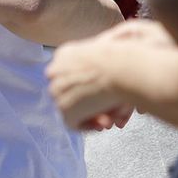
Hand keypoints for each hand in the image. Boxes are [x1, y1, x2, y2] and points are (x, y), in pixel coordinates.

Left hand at [48, 19, 172, 129]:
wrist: (120, 66)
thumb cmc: (123, 57)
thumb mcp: (106, 50)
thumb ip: (98, 64)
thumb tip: (96, 80)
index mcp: (64, 54)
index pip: (69, 76)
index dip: (85, 89)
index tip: (101, 97)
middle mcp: (54, 70)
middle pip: (67, 92)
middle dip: (86, 104)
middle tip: (104, 113)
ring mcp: (56, 89)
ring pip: (69, 107)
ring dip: (88, 115)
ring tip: (106, 121)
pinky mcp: (63, 107)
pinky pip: (71, 123)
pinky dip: (87, 126)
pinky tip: (102, 124)